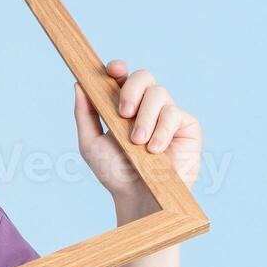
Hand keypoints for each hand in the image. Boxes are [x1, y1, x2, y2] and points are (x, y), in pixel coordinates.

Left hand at [74, 59, 202, 207]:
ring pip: (159, 92)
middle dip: (131, 89)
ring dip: (145, 117)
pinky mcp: (186, 126)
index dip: (118, 68)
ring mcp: (167, 114)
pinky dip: (162, 130)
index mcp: (124, 105)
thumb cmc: (114, 172)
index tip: (113, 70)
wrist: (137, 198)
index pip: (123, 77)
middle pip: (144, 76)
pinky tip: (154, 149)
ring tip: (137, 142)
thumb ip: (84, 113)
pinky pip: (175, 113)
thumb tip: (79, 82)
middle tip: (123, 113)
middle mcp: (147, 106)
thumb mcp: (91, 143)